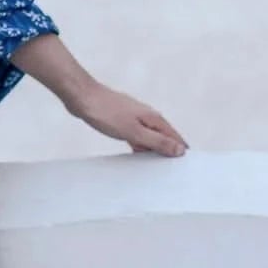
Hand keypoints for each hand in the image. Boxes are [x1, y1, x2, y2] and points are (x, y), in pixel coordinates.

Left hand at [68, 80, 188, 156]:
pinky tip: (136, 153)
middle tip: (171, 170)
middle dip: (168, 151)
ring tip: (156, 166)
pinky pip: (136, 135)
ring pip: (149, 136)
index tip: (186, 165)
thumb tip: (179, 149)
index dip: (181, 150)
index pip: (175, 137)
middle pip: (163, 136)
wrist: (82, 98)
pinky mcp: (121, 119)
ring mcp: (133, 117)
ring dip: (152, 149)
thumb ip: (157, 142)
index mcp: (153, 118)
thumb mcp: (134, 132)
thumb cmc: (105, 112)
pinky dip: (138, 145)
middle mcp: (146, 115)